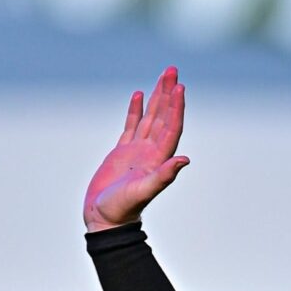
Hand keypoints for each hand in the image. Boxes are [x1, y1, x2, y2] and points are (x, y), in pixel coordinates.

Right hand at [83, 68, 189, 230]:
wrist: (105, 220)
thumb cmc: (123, 210)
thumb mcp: (143, 191)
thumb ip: (163, 175)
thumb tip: (184, 160)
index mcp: (158, 159)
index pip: (171, 127)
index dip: (176, 107)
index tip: (180, 87)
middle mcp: (151, 152)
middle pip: (163, 116)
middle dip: (168, 93)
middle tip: (172, 70)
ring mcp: (137, 151)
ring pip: (150, 117)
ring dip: (157, 97)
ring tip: (163, 76)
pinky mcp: (122, 153)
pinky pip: (131, 125)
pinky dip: (136, 110)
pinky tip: (139, 95)